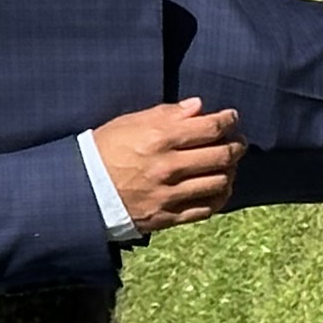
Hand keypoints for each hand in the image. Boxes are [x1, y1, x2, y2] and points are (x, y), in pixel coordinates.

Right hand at [92, 99, 245, 231]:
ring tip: (228, 165)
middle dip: (237, 145)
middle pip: (221, 155)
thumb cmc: (107, 149)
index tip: (232, 117)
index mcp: (159, 138)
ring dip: (230, 171)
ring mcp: (170, 194)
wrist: (85, 189)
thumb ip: (167, 113)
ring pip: (218, 182)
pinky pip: (206, 208)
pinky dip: (219, 197)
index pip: (209, 127)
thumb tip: (198, 107)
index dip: (228, 120)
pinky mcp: (168, 216)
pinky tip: (218, 188)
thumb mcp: (131, 122)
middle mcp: (168, 166)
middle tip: (238, 141)